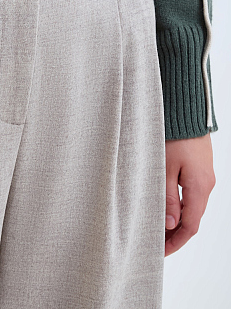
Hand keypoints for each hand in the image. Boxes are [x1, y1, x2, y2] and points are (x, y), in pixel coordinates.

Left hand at [164, 133, 215, 256]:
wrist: (186, 110)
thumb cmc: (174, 135)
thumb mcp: (164, 168)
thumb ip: (167, 198)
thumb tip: (170, 225)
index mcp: (200, 187)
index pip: (190, 226)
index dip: (175, 242)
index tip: (160, 252)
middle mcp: (206, 184)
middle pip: (192, 219)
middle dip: (175, 234)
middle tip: (155, 243)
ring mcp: (205, 175)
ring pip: (192, 206)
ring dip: (177, 219)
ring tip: (156, 227)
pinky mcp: (199, 167)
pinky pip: (191, 193)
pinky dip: (180, 204)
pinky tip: (166, 205)